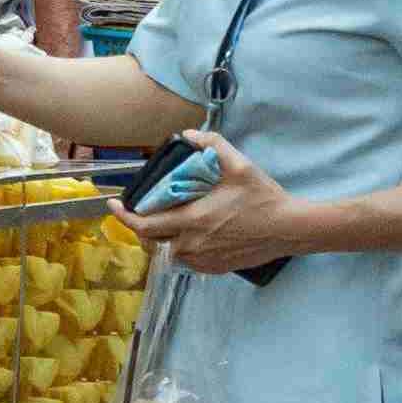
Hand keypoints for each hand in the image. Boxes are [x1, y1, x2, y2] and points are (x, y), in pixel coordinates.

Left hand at [123, 129, 316, 274]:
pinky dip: (182, 249)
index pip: (144, 224)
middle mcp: (192, 244)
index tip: (113, 205)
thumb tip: (189, 134)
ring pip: (170, 253)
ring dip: (163, 238)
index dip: (123, 216)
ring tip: (167, 222)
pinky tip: (190, 235)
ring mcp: (204, 259)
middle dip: (140, 227)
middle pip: (152, 241)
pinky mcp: (215, 268)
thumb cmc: (263, 198)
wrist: (289, 229)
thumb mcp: (239, 165)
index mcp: (192, 221)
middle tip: (139, 212)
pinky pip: (188, 261)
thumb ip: (212, 145)